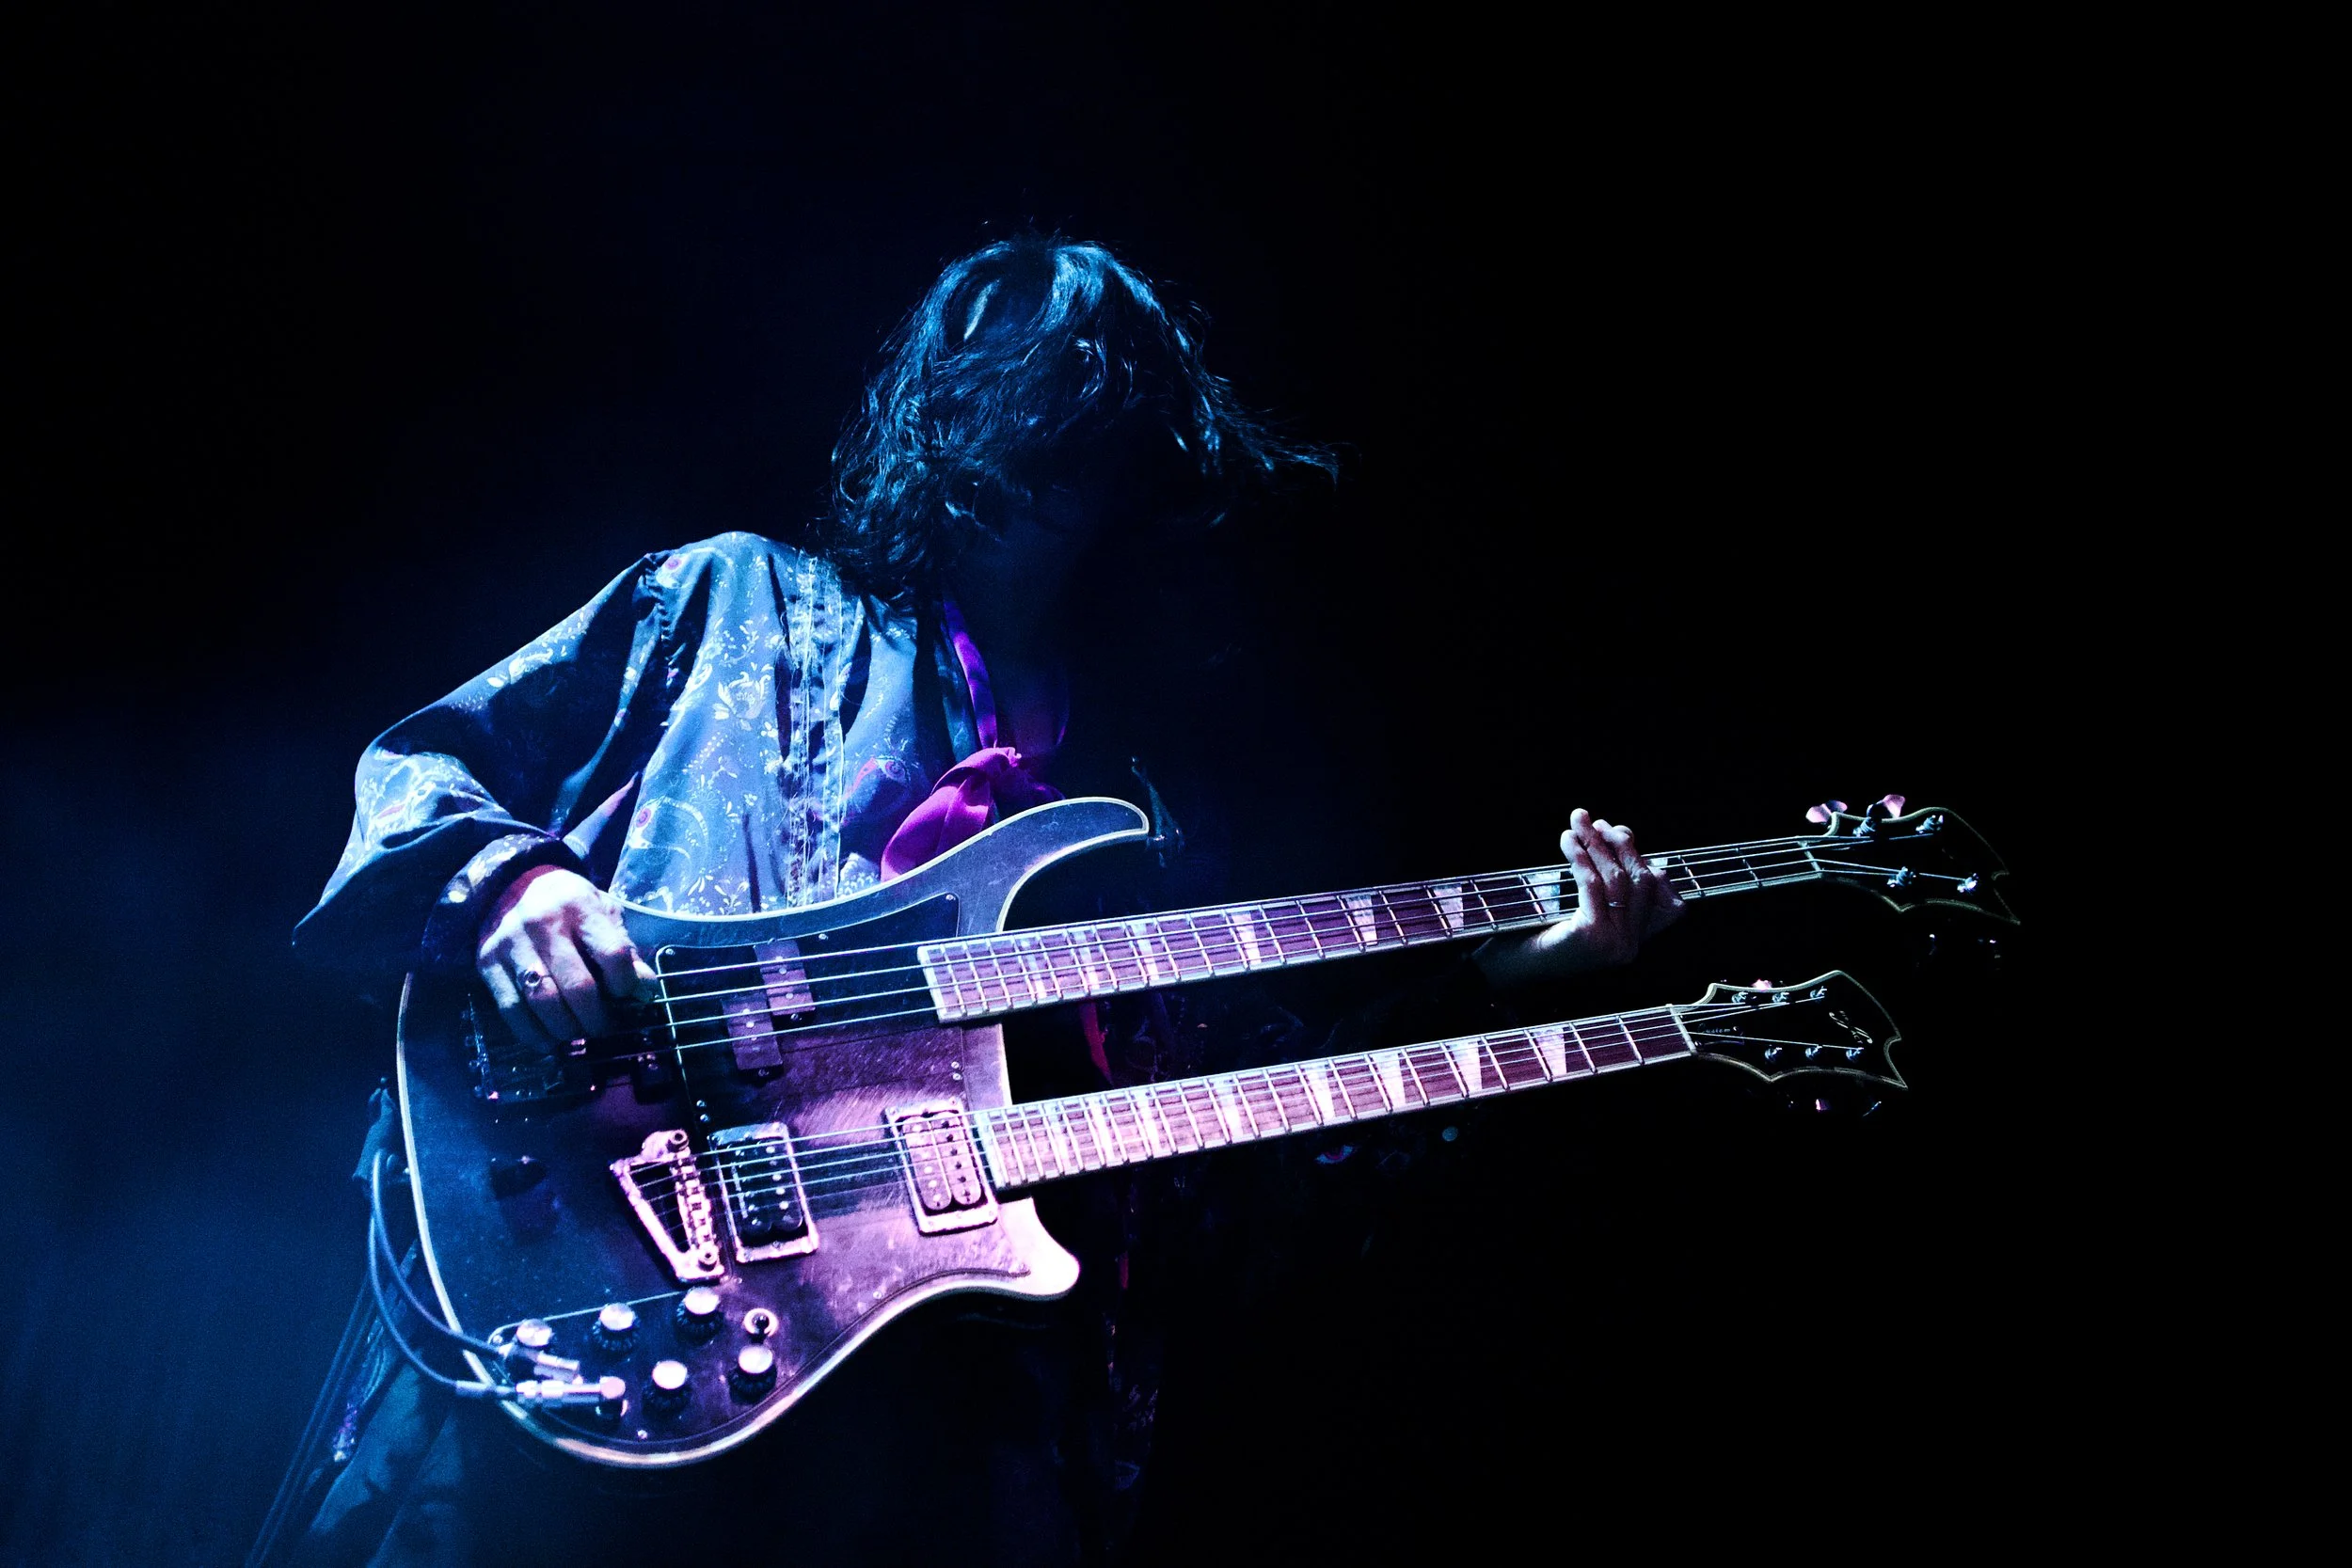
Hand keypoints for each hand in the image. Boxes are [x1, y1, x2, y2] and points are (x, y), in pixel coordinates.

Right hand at [474, 866, 656, 1045]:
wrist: (511, 882)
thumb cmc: (568, 903)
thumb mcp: (603, 910)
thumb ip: (624, 949)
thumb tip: (645, 989)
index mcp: (579, 906)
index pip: (612, 953)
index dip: (624, 983)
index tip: (626, 995)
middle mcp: (543, 923)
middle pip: (577, 985)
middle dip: (596, 1018)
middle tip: (604, 1030)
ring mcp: (511, 944)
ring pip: (543, 1000)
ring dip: (566, 1029)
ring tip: (579, 1038)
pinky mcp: (487, 962)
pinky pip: (511, 1008)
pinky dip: (532, 1032)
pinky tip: (548, 1041)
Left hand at [1472, 808, 1685, 989]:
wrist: (1508, 967)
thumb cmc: (1540, 935)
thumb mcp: (1583, 911)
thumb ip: (1607, 886)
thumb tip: (1621, 836)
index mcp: (1632, 943)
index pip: (1657, 893)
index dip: (1641, 858)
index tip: (1619, 833)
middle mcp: (1629, 947)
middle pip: (1641, 881)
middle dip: (1620, 844)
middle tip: (1596, 822)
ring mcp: (1612, 943)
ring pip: (1616, 879)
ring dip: (1596, 843)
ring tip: (1578, 822)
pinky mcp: (1590, 936)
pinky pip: (1591, 884)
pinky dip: (1580, 857)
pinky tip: (1568, 840)